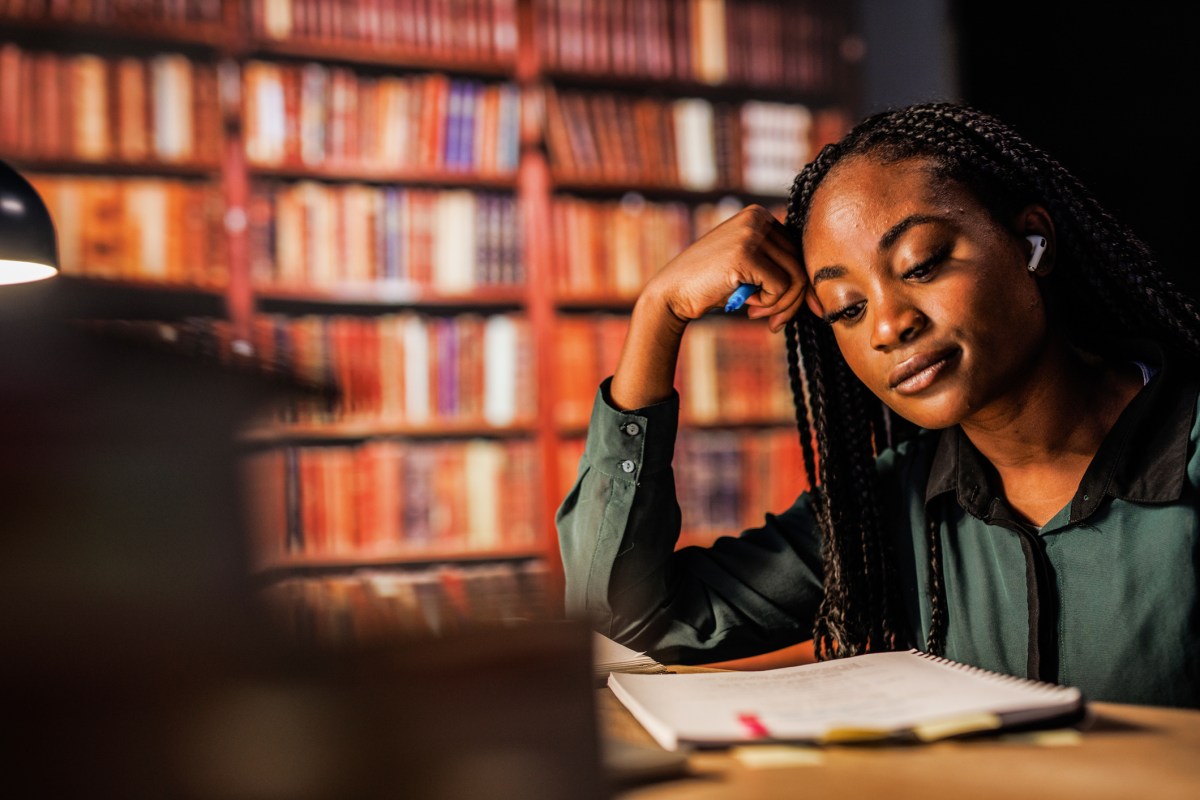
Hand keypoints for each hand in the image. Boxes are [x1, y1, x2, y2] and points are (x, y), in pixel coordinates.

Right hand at [643, 204, 807, 332]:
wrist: (671, 294)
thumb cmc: (712, 286)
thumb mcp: (750, 270)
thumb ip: (779, 268)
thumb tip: (821, 296)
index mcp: (759, 215)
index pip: (798, 250)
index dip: (798, 285)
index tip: (783, 310)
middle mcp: (757, 217)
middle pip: (801, 263)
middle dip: (791, 300)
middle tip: (772, 321)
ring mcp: (751, 233)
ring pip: (795, 276)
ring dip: (781, 305)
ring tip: (758, 315)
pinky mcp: (745, 253)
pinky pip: (780, 286)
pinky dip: (768, 304)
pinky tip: (745, 305)